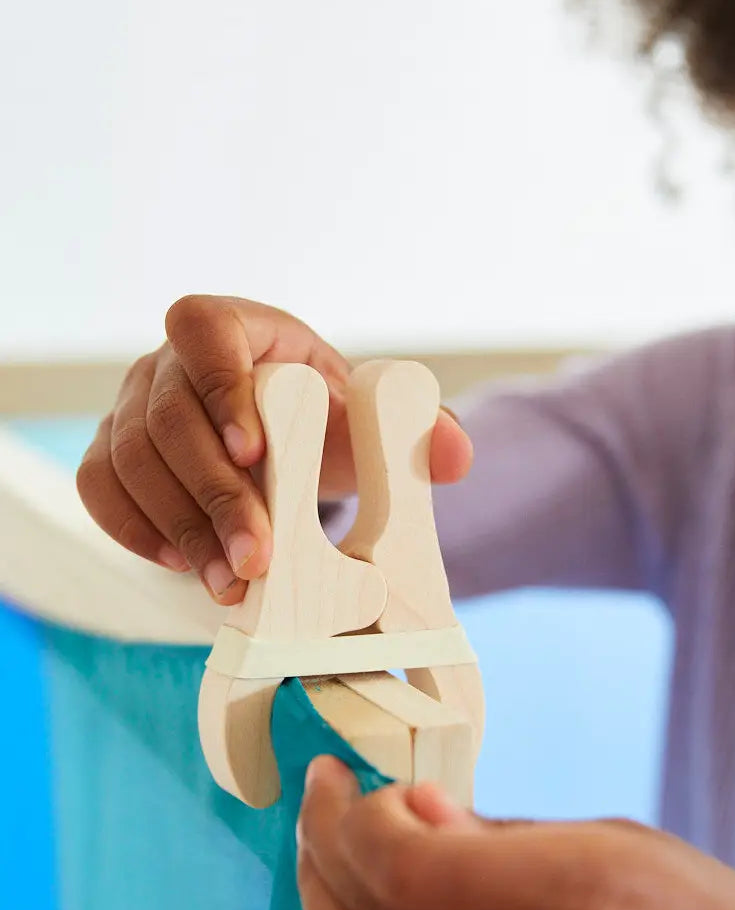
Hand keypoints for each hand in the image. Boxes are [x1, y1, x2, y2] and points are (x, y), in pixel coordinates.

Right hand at [76, 295, 472, 602]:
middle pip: (167, 415)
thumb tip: (458, 454)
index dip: (221, 386)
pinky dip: (135, 529)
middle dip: (214, 493)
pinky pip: (100, 487)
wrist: (284, 440)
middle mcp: (169, 361)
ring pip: (131, 459)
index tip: (256, 452)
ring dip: (180, 527)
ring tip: (231, 582)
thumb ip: (417, 432)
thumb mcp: (368, 420)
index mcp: (236, 327)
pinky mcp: (112, 453)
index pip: (205, 331)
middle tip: (257, 557)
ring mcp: (131, 406)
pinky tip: (183, 565)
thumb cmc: (324, 419)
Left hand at [270, 759, 734, 909]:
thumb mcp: (616, 841)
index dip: (351, 815)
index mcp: (578, 892)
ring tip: (319, 853)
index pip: (411, 863)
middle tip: (325, 796)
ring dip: (319, 901)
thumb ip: (498, 832)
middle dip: (325, 840)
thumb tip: (400, 807)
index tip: (345, 776)